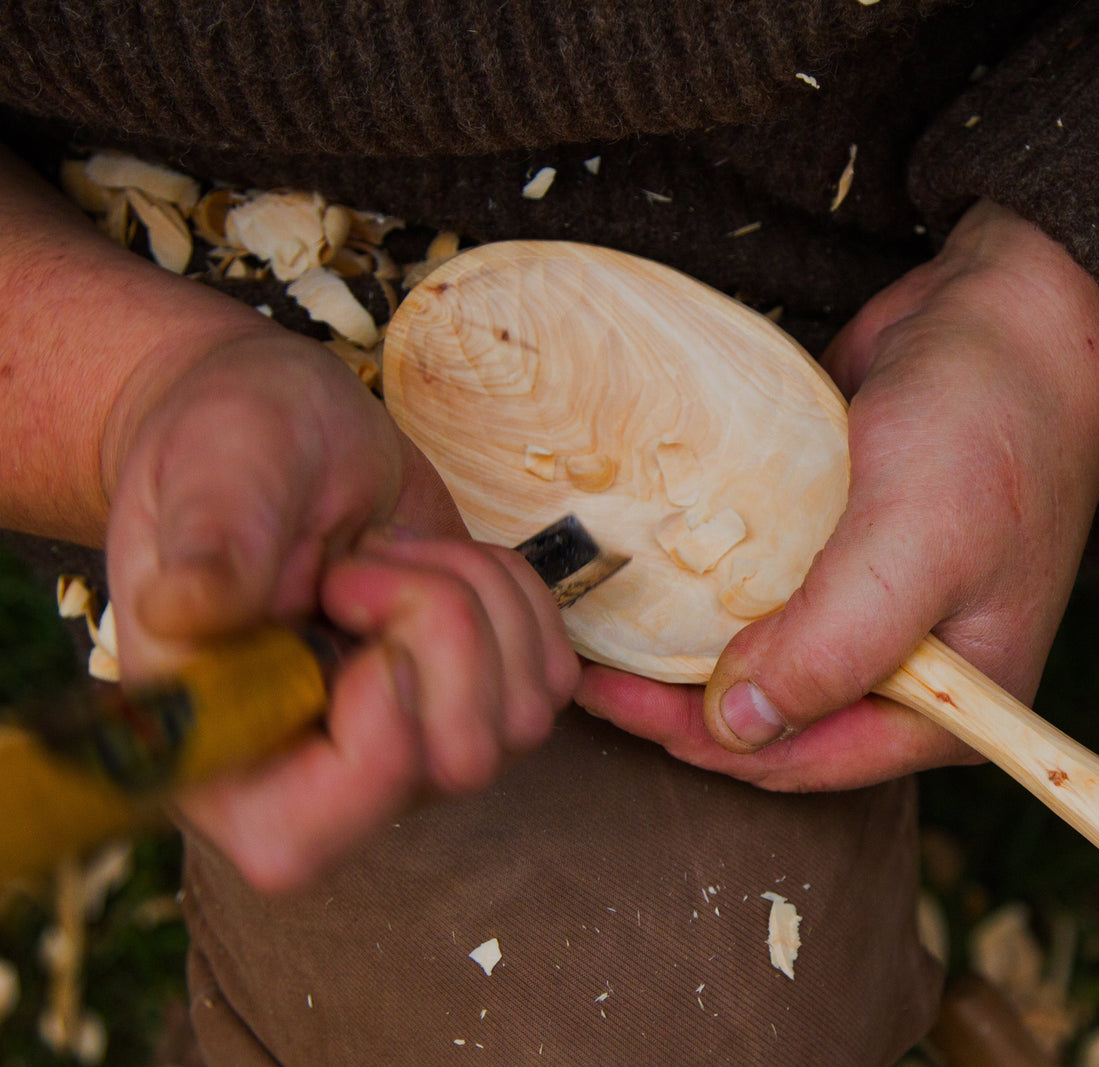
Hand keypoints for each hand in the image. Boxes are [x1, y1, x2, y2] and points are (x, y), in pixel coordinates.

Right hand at [105, 331, 577, 889]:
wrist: (286, 432)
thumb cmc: (225, 452)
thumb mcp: (207, 471)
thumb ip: (205, 542)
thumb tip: (182, 610)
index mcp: (213, 759)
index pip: (305, 841)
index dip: (373, 721)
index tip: (347, 600)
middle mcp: (318, 780)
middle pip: (456, 763)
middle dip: (440, 627)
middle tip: (363, 561)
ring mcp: (411, 749)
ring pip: (520, 721)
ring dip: (478, 600)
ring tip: (392, 550)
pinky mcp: (477, 702)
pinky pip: (550, 679)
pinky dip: (516, 596)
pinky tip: (440, 559)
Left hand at [576, 199, 1098, 789]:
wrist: (1011, 308)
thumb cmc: (985, 426)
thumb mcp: (912, 548)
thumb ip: (829, 650)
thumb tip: (733, 728)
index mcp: (951, 704)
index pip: (806, 758)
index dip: (702, 739)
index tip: (609, 693)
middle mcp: (912, 671)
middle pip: (775, 714)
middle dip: (682, 698)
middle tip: (588, 659)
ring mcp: (877, 609)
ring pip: (762, 654)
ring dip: (687, 645)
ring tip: (601, 620)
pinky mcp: (847, 549)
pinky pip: (766, 589)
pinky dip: (711, 586)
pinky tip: (649, 568)